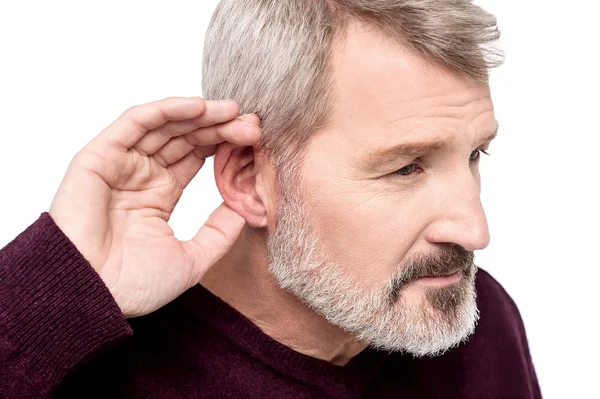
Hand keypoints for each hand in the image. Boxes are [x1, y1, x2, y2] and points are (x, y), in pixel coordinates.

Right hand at [49, 97, 260, 316]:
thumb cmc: (132, 284)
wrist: (92, 296)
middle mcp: (141, 175)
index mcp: (159, 196)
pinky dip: (165, 110)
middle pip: (185, 138)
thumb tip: (243, 210)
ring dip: (199, 115)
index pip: (196, 157)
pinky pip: (134, 123)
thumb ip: (218, 234)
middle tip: (250, 123)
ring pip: (164, 126)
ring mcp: (121, 164)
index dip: (224, 145)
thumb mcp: (191, 260)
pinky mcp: (99, 156)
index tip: (254, 140)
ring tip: (233, 111)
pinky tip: (198, 106)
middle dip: (219, 127)